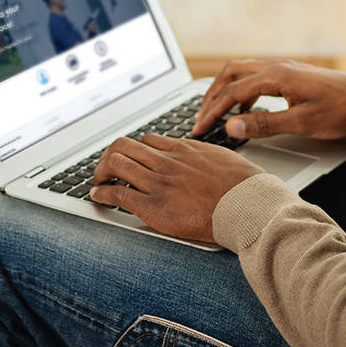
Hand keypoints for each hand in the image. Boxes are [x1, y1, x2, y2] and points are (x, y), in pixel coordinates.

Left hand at [90, 134, 264, 242]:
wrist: (248, 204)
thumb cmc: (243, 186)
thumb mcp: (221, 158)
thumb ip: (203, 156)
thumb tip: (200, 158)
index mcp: (183, 149)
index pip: (146, 140)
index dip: (133, 150)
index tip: (128, 159)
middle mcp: (167, 161)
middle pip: (124, 146)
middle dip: (109, 157)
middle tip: (105, 170)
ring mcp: (159, 182)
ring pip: (116, 164)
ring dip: (100, 172)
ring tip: (97, 182)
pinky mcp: (155, 206)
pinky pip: (118, 194)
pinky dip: (102, 194)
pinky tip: (98, 197)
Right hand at [192, 59, 345, 140]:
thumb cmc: (341, 110)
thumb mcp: (302, 123)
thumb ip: (265, 124)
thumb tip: (232, 125)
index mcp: (276, 76)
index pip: (232, 92)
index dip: (212, 111)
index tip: (200, 128)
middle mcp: (276, 67)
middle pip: (230, 73)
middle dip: (211, 95)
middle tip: (201, 118)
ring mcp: (283, 68)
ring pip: (242, 72)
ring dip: (225, 90)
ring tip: (216, 113)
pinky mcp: (290, 74)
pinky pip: (255, 77)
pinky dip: (242, 91)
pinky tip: (245, 110)